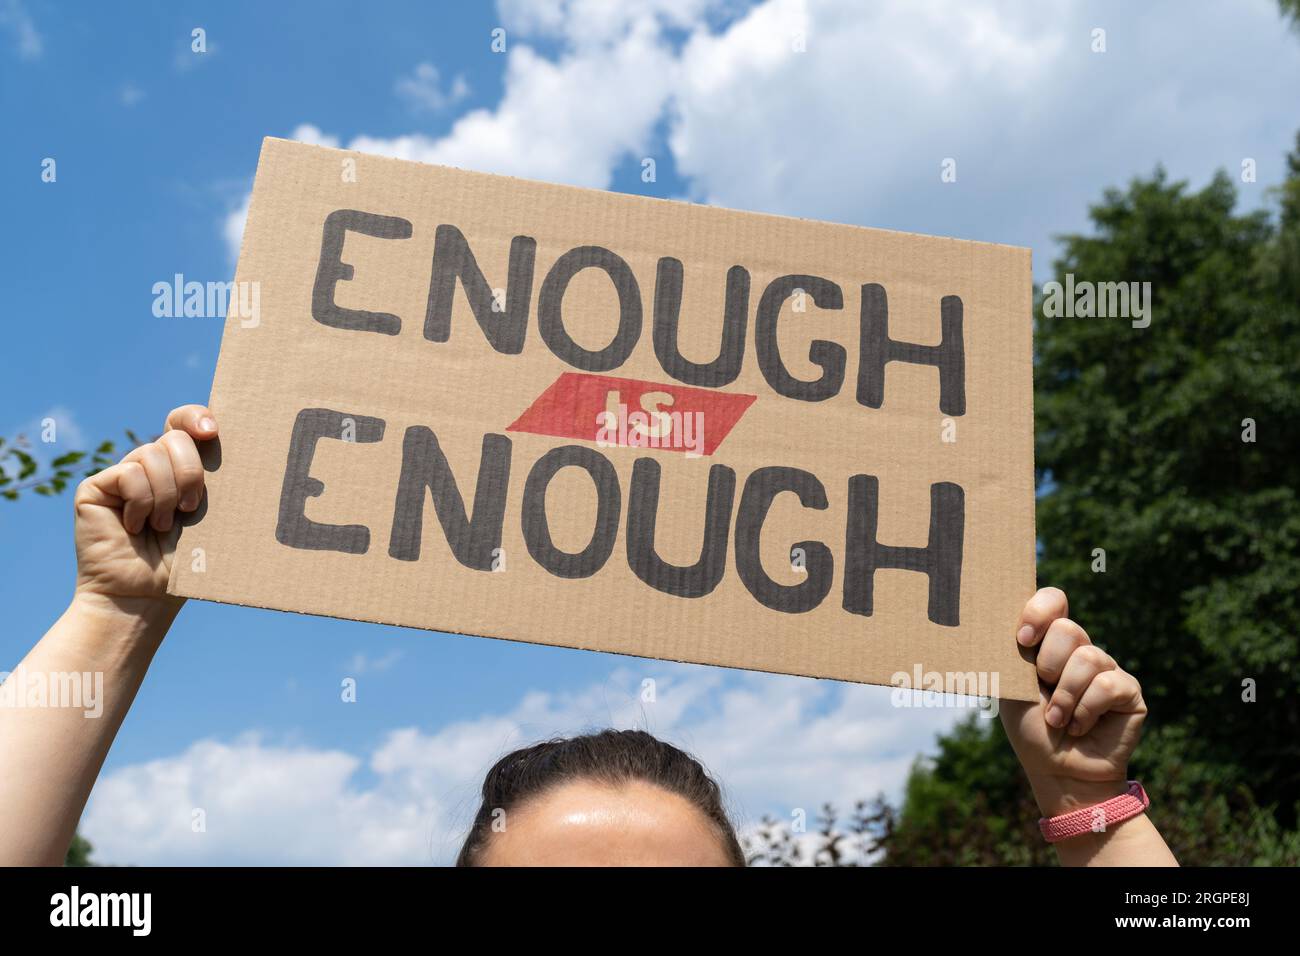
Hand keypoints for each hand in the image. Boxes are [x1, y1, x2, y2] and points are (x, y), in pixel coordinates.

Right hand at [72, 404, 216, 616]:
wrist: (146, 595)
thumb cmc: (187, 562)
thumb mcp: (213, 516)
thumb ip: (219, 480)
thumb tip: (245, 447)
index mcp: (179, 468)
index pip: (184, 421)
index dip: (196, 417)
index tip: (212, 431)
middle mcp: (150, 466)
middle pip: (175, 437)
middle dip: (191, 473)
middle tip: (190, 509)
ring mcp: (122, 474)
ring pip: (153, 455)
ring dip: (166, 497)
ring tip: (160, 527)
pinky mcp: (96, 487)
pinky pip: (130, 473)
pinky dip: (141, 503)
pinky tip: (133, 526)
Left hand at [999, 587, 1146, 815]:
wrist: (1057, 770)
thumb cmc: (1031, 730)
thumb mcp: (1013, 687)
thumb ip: (1014, 653)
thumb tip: (1004, 623)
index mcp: (1049, 642)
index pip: (1053, 601)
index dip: (1039, 611)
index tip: (1022, 639)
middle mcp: (1080, 650)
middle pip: (1068, 629)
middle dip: (1048, 665)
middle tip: (1043, 691)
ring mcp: (1107, 668)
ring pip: (1088, 658)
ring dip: (1065, 696)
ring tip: (1058, 720)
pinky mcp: (1129, 691)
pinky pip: (1107, 685)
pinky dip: (1085, 710)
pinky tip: (1080, 727)